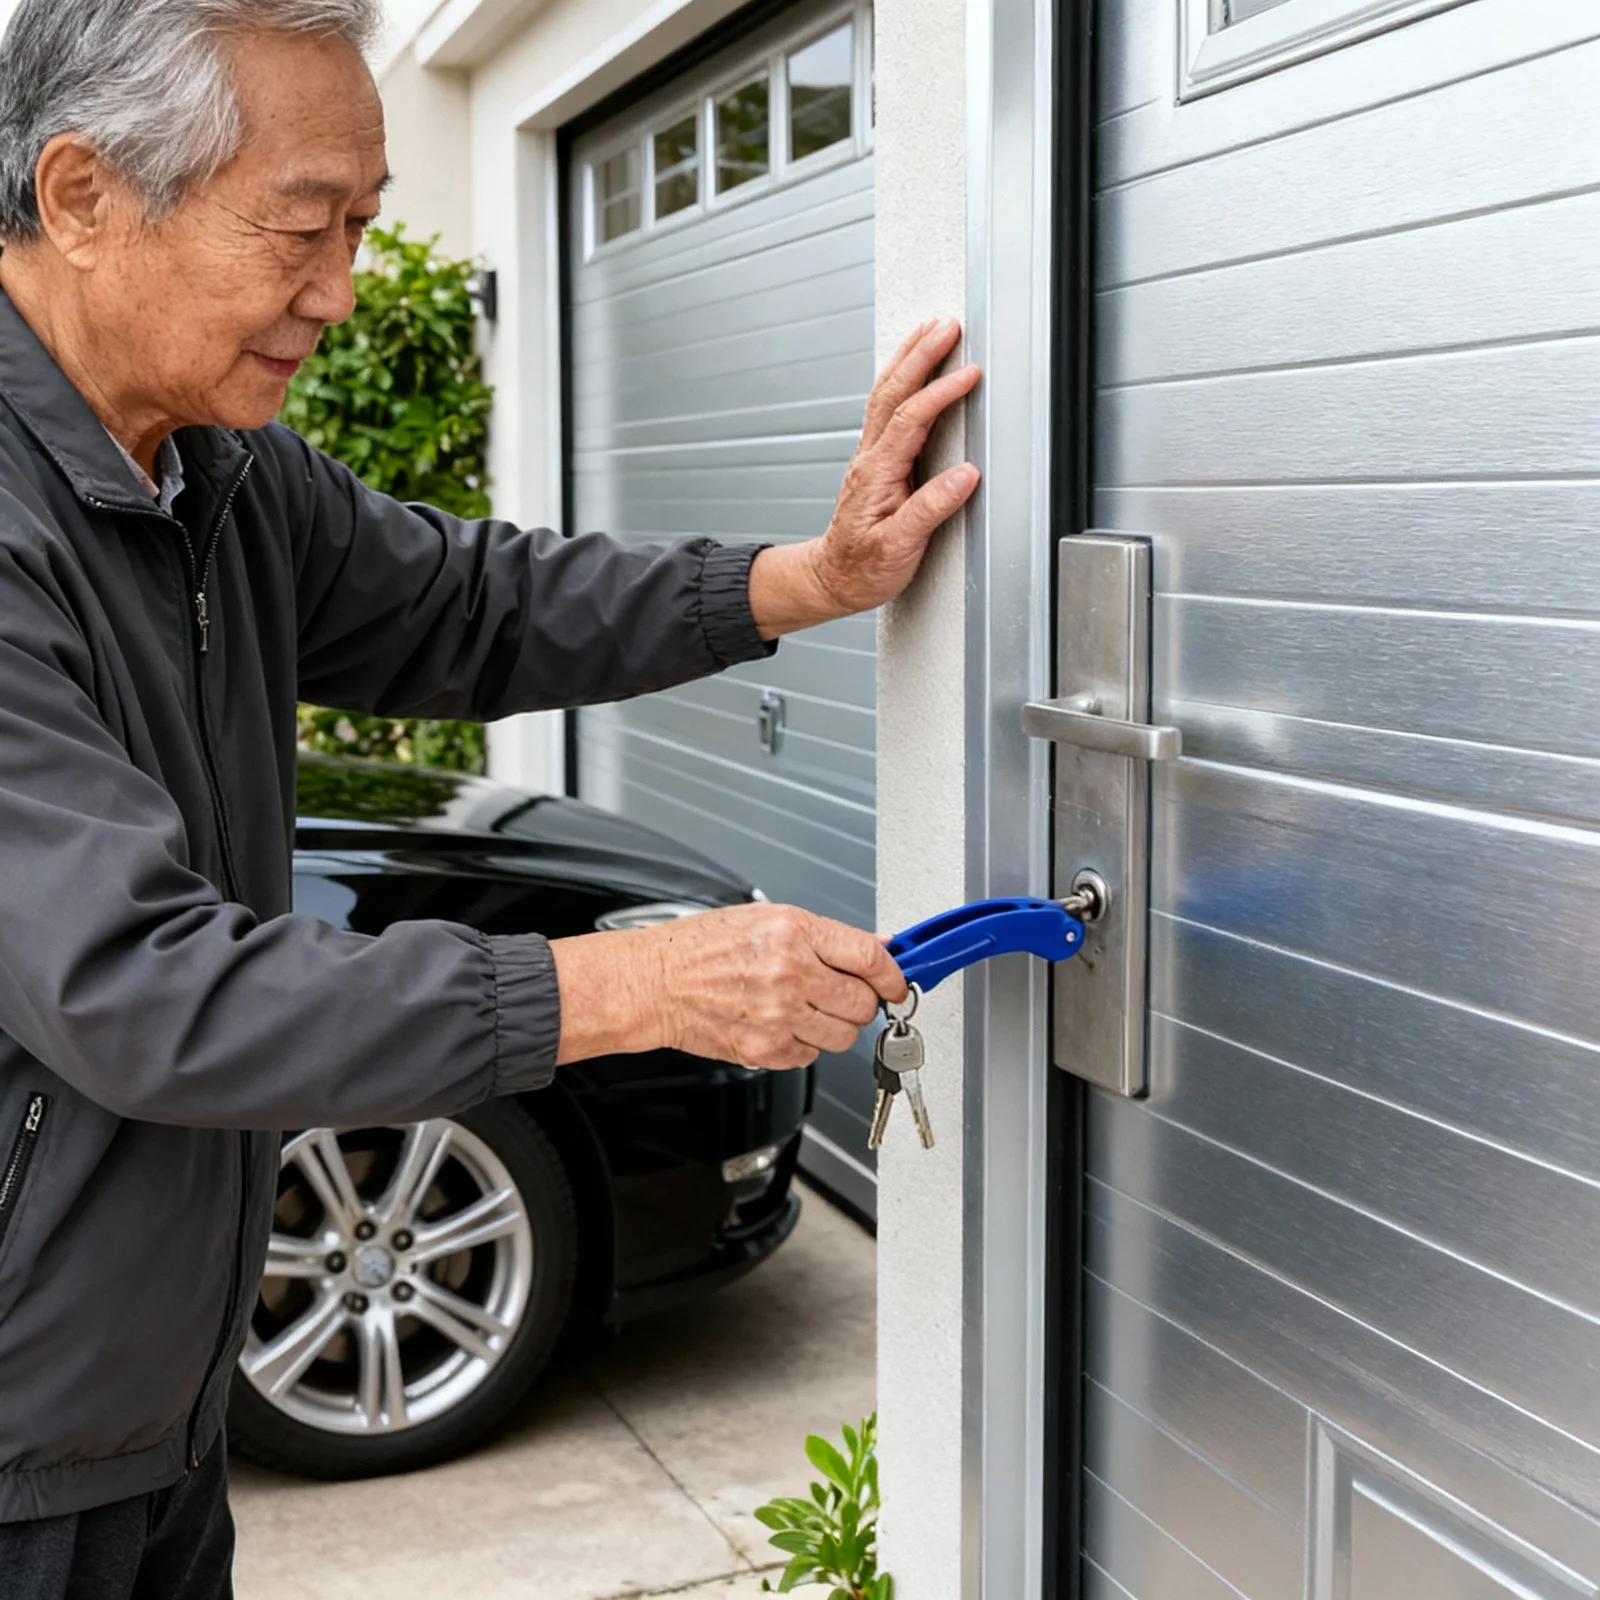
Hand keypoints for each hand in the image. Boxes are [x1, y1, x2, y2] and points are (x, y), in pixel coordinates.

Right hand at [551, 903, 908, 1069]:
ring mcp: (777, 1016)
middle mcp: (789, 974)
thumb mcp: (769, 919)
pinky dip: (802, 1043)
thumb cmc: (703, 947)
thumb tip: (877, 946)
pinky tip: (778, 1022)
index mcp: (793, 933)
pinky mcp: (764, 1050)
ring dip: (832, 1025)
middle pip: (861, 1003)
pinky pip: (810, 1056)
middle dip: (859, 1001)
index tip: (896, 982)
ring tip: (803, 1007)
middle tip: (840, 992)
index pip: (868, 958)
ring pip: (842, 1035)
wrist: (656, 983)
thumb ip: (828, 936)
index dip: (892, 975)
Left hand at [749, 320, 981, 635]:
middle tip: (947, 326)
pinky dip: (901, 379)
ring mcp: (871, 456)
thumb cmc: (863, 567)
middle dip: (921, 354)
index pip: (911, 419)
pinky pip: (887, 407)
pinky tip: (911, 368)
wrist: (833, 578)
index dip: (941, 393)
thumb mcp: (899, 547)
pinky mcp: (876, 461)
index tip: (968, 375)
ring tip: (929, 330)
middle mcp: (870, 458)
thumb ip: (931, 509)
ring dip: (908, 358)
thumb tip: (965, 476)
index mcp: (877, 474)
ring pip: (886, 394)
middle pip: (893, 393)